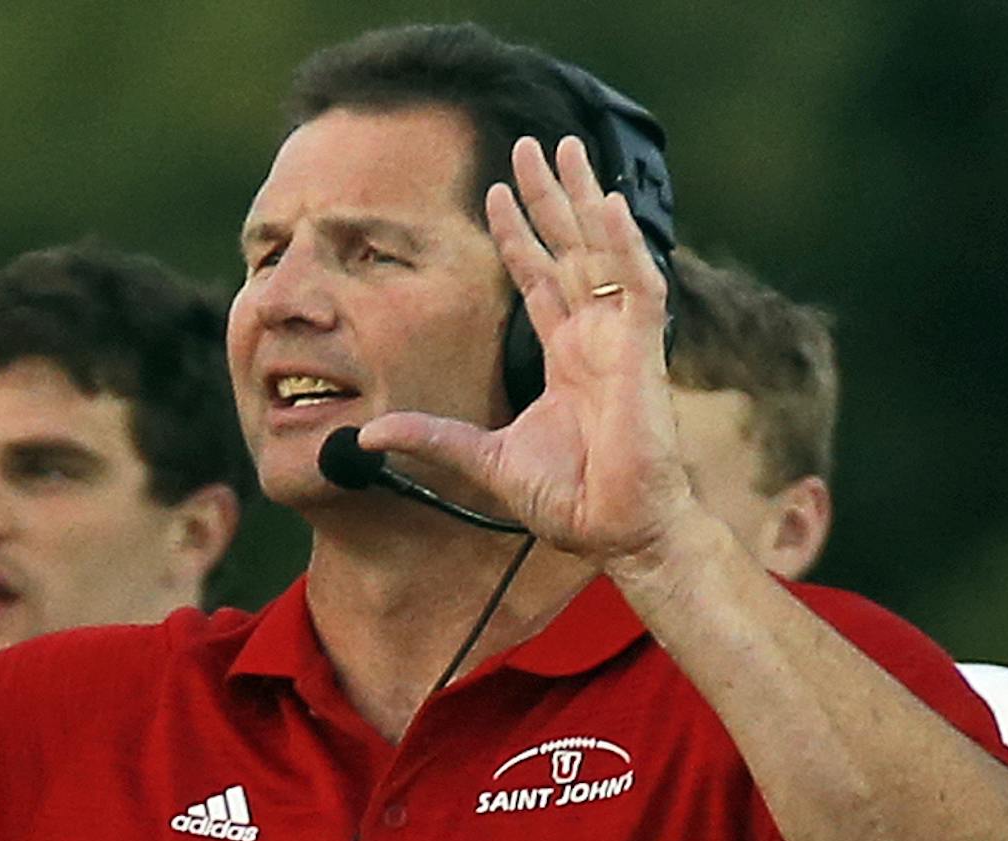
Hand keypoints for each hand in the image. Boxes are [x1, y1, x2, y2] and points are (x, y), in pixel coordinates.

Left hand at [356, 136, 693, 563]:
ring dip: (584, 197)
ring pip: (601, 249)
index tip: (493, 194)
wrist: (612, 530)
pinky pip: (636, 282)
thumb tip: (365, 434)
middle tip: (532, 144)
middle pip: (569, 247)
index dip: (518, 235)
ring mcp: (620, 339)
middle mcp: (594, 337)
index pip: (538, 279)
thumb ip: (429, 438)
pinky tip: (607, 202)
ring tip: (565, 147)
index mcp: (565, 357)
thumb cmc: (565, 501)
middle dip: (550, 195)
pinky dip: (624, 242)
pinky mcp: (642, 350)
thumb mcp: (480, 460)